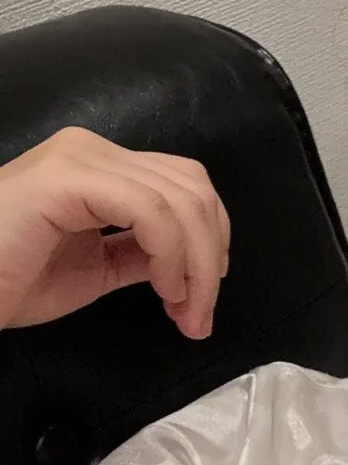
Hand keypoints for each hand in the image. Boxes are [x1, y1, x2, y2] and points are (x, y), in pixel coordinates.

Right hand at [0, 126, 230, 337]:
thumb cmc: (7, 280)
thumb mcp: (95, 269)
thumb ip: (139, 256)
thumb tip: (188, 265)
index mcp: (101, 167)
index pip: (185, 186)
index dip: (210, 241)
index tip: (203, 300)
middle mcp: (94, 151)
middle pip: (193, 187)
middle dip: (211, 255)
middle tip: (201, 313)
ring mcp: (81, 159)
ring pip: (182, 197)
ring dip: (197, 262)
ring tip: (185, 308)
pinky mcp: (68, 178)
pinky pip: (151, 210)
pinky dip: (172, 253)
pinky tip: (164, 288)